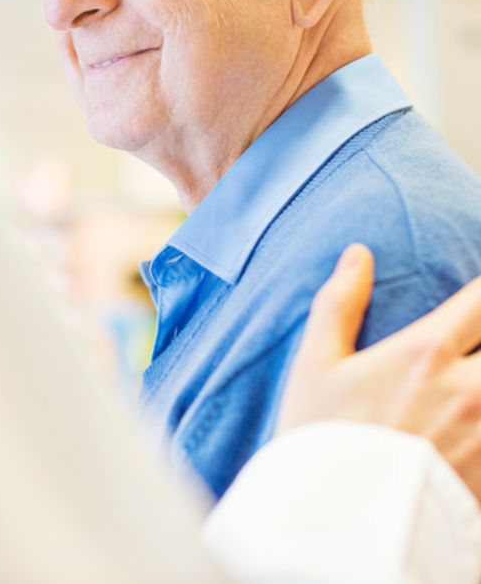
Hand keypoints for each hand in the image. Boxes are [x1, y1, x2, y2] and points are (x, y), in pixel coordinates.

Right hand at [276, 244, 480, 500]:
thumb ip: (339, 303)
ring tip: (473, 391)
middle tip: (473, 349)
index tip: (478, 298)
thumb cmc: (321, 439)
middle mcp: (469, 388)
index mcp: (427, 353)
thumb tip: (358, 254)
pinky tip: (474, 428)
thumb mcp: (316, 365)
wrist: (333, 526)